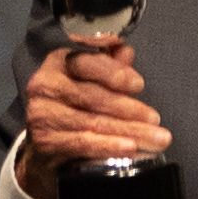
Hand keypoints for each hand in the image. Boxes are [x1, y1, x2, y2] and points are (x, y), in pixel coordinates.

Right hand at [18, 38, 170, 198]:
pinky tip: (129, 148)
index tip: (139, 85)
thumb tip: (125, 51)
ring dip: (129, 131)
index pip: (87, 64)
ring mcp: (42, 114)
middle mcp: (45, 85)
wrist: (46, 148)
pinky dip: (109, 146)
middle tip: (155, 119)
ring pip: (93, 121)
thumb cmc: (74, 107)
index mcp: (58, 63)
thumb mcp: (91, 81)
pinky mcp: (44, 142)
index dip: (115, 73)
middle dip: (130, 109)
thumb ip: (109, 66)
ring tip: (155, 138)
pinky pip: (83, 143)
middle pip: (93, 96)